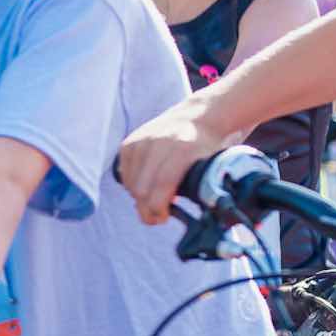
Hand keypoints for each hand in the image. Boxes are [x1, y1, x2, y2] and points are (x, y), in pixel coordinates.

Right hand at [116, 96, 236, 225]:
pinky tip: (145, 187)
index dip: (158, 207)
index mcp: (183, 149)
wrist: (196, 116)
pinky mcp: (129, 142)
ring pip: (130, 183)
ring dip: (139, 198)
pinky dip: (132, 185)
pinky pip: (123, 174)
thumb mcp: (212, 166)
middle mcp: (158, 142)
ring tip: (152, 201)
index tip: (162, 218)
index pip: (161, 185)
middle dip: (146, 209)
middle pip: (141, 188)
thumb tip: (197, 219)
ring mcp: (141, 141)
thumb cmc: (207, 147)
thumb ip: (203, 190)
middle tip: (155, 217)